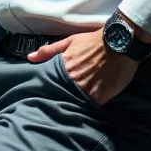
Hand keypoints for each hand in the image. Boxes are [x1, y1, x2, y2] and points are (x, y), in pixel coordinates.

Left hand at [25, 27, 139, 106]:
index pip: (51, 85)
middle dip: (61, 99)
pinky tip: (87, 109)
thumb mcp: (70, 42)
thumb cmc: (94, 41)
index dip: (49, 90)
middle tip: (59, 103)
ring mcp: (87, 91)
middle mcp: (73, 82)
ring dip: (74, 104)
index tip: (46, 95)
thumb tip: (29, 57)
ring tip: (71, 109)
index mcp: (63, 68)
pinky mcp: (101, 97)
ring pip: (75, 103)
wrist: (120, 43)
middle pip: (62, 96)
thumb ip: (49, 51)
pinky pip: (91, 107)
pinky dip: (88, 108)